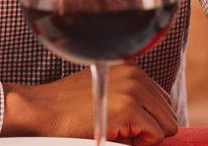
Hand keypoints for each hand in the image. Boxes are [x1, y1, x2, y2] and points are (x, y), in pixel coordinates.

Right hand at [2, 64, 177, 144]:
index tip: (123, 124)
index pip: (163, 102)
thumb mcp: (104, 92)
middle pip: (168, 113)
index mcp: (133, 69)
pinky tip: (115, 135)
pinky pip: (155, 135)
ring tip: (116, 131)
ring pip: (166, 125)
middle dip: (149, 128)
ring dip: (145, 135)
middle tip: (119, 131)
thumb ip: (131, 97)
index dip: (147, 120)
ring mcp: (133, 90)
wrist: (39, 111)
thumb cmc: (67, 107)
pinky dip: (140, 143)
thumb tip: (157, 118)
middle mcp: (136, 75)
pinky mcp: (129, 109)